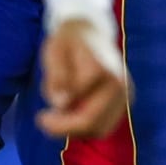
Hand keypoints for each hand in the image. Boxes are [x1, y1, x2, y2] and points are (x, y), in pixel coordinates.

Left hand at [35, 15, 128, 139]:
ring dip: (76, 131)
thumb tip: (62, 104)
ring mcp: (125, 95)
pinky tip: (70, 117)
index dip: (58, 114)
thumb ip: (57, 76)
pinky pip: (104, 126)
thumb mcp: (54, 52)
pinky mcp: (123, 104)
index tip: (40, 116)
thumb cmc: (67, 43)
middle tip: (44, 125)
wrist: (90, 33)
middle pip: (93, 121)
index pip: (80, 103)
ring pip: (100, 129)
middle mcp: (119, 84)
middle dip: (66, 129)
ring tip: (56, 120)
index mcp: (102, 68)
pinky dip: (85, 128)